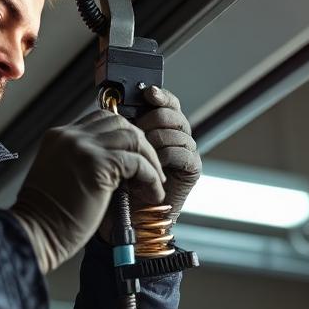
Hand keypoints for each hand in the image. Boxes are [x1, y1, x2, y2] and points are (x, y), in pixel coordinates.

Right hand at [9, 109, 164, 272]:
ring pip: (133, 138)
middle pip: (120, 122)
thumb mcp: (60, 174)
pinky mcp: (97, 166)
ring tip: (154, 181)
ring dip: (150, 160)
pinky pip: (137, 163)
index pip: (101, 120)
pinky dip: (151, 178)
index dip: (124, 135)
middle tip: (150, 167)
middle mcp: (70, 136)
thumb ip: (81, 160)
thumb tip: (115, 161)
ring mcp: (83, 148)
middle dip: (141, 144)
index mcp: (59, 136)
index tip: (136, 155)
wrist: (34, 233)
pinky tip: (152, 193)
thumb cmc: (46, 215)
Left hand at [132, 86, 200, 221]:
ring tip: (141, 155)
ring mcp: (186, 151)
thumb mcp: (120, 148)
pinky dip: (166, 157)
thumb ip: (124, 127)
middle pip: (172, 113)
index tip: (147, 93)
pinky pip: (182, 153)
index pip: (166, 102)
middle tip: (138, 132)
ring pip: (175, 132)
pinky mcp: (192, 168)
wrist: (130, 215)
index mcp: (161, 127)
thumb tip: (116, 102)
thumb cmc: (122, 181)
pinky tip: (154, 167)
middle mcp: (176, 136)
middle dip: (152, 119)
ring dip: (155, 141)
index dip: (159, 96)